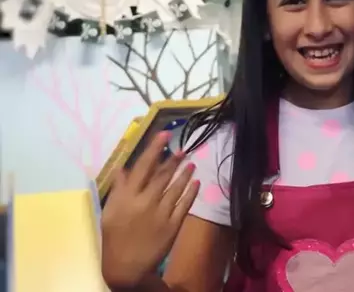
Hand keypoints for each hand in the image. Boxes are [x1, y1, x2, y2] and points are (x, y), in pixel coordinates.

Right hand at [101, 131, 199, 287]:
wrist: (127, 266)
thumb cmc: (115, 237)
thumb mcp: (110, 211)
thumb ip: (118, 188)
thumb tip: (123, 168)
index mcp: (127, 196)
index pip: (143, 166)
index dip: (154, 149)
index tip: (164, 134)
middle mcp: (145, 201)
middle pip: (162, 174)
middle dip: (173, 159)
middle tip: (183, 148)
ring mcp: (161, 212)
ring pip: (176, 187)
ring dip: (185, 173)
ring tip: (191, 162)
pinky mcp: (173, 224)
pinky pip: (185, 204)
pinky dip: (191, 191)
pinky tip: (197, 181)